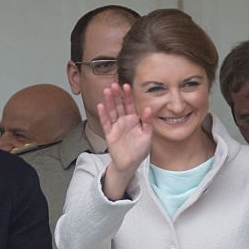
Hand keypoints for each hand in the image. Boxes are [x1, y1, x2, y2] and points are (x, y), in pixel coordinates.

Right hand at [98, 83, 152, 199]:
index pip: (130, 105)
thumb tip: (148, 109)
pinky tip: (100, 106)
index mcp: (134, 120)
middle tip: (114, 84)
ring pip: (111, 111)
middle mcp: (124, 121)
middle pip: (119, 105)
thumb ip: (147, 122)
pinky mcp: (109, 134)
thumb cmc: (140, 150)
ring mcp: (116, 127)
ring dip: (109, 101)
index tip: (126, 86)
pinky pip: (105, 123)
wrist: (130, 164)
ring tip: (106, 91)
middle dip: (117, 95)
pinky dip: (103, 114)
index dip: (128, 96)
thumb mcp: (147, 136)